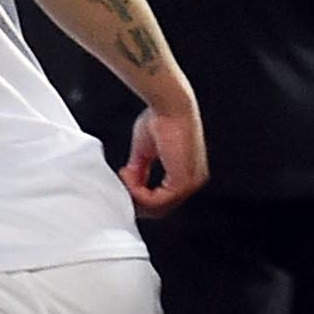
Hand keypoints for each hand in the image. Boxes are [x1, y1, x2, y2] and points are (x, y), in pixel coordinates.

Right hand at [124, 98, 207, 216]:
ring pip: (157, 208)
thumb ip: (140, 171)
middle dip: (136, 199)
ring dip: (134, 194)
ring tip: (124, 175)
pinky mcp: (183, 182)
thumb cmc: (161, 118)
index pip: (163, 200)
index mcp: (187, 175)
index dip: (140, 195)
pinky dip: (138, 193)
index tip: (124, 178)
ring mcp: (190, 184)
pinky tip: (129, 175)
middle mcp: (192, 182)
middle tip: (121, 181)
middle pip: (160, 209)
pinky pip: (157, 202)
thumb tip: (130, 184)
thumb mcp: (145, 151)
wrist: (170, 105)